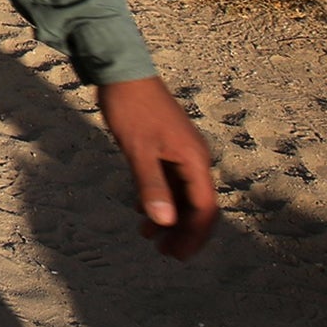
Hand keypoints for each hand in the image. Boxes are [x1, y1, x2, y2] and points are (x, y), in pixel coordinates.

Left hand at [98, 76, 217, 260]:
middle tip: (164, 254)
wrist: (122, 70)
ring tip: (148, 239)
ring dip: (169, 217)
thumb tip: (164, 223)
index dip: (193, 235)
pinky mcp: (167, 146)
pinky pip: (170, 180)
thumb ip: (151, 186)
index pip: (204, 208)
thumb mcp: (138, 150)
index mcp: (195, 160)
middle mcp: (195, 158)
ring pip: (182, 194)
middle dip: (183, 231)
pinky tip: (142, 211)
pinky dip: (159, 198)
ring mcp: (181, 152)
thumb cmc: (131, 108)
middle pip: (197, 205)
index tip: (177, 256)